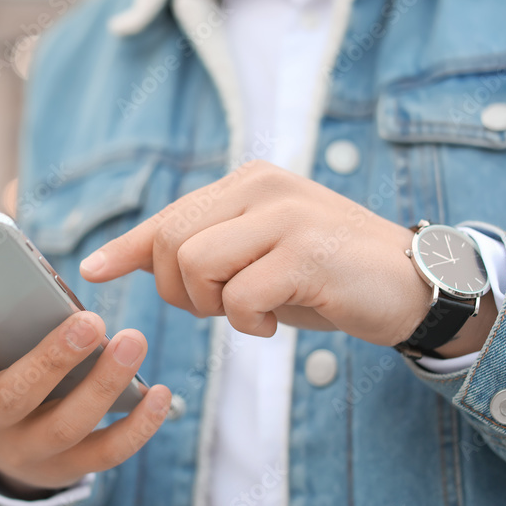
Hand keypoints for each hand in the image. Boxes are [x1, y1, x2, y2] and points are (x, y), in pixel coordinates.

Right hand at [0, 280, 171, 492]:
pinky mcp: (66, 468)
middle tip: (90, 320)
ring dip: (103, 384)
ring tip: (133, 340)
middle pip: (11, 396)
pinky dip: (138, 425)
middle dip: (52, 358)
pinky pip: (105, 453)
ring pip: (65, 426)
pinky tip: (162, 392)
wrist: (4, 440)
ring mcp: (24, 451)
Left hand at [80, 160, 439, 347]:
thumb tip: (111, 259)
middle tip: (219, 308)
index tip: (93, 269)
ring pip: (196, 265)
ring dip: (213, 307)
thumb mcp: (254, 256)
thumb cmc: (323, 275)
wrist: (412, 285)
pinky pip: (239, 297)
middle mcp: (263, 186)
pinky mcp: (307, 252)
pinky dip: (247, 323)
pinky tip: (274, 322)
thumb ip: (196, 251)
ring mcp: (286, 215)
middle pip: (172, 241)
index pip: (169, 216)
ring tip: (251, 312)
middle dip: (181, 291)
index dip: (128, 248)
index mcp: (247, 182)